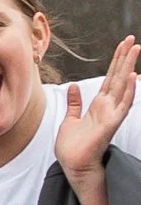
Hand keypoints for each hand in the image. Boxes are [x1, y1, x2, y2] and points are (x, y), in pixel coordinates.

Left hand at [57, 38, 138, 179]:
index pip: (109, 77)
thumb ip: (74, 103)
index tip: (122, 45)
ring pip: (123, 86)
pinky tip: (133, 77)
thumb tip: (73, 86)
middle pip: (118, 77)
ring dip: (129, 68)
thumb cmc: (73, 147)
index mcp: (98, 104)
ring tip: (135, 50)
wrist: (74, 165)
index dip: (115, 61)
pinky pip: (123, 105)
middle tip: (132, 40)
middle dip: (125, 58)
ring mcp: (111, 114)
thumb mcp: (70, 120)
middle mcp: (108, 106)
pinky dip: (128, 91)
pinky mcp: (111, 124)